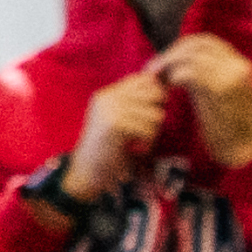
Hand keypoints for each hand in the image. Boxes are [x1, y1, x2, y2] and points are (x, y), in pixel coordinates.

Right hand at [67, 66, 168, 198]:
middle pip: (155, 95)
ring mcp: (109, 108)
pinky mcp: (114, 123)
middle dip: (155, 114)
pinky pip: (149, 129)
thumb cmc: (109, 148)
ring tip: (137, 141)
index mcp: (108, 93)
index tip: (146, 115)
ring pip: (155, 114)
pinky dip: (147, 143)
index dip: (154, 95)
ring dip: (152, 132)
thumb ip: (136, 102)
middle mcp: (107, 96)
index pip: (144, 79)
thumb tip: (163, 88)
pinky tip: (135, 148)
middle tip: (142, 131)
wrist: (87, 171)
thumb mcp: (120, 119)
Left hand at [157, 34, 251, 170]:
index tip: (164, 61)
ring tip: (158, 81)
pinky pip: (189, 73)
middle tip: (153, 70)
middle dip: (170, 54)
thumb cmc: (228, 125)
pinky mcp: (220, 89)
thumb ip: (204, 74)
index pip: (205, 41)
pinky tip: (168, 89)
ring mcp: (230, 76)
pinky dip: (172, 77)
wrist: (247, 149)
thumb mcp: (218, 92)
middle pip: (195, 45)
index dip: (179, 48)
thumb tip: (173, 62)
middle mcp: (237, 65)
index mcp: (239, 64)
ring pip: (190, 56)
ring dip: (168, 66)